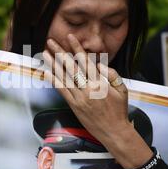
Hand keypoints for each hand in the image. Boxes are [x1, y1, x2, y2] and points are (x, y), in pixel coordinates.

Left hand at [43, 34, 152, 168]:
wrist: (114, 132)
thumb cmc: (119, 111)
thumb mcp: (122, 90)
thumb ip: (113, 75)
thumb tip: (99, 64)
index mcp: (100, 82)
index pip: (86, 60)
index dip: (77, 47)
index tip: (70, 37)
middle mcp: (88, 89)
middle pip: (71, 66)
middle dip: (60, 52)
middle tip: (51, 41)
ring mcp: (79, 98)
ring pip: (64, 77)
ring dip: (53, 64)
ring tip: (45, 54)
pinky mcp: (74, 106)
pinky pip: (62, 91)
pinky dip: (54, 82)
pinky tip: (47, 74)